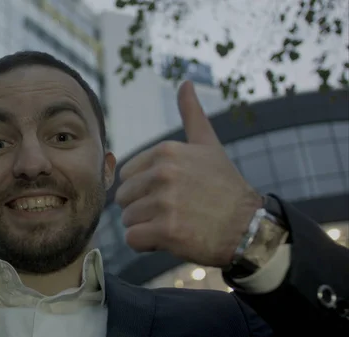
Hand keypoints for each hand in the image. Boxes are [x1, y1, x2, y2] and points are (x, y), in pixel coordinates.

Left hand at [115, 81, 261, 267]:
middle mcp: (164, 173)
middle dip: (141, 209)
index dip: (143, 190)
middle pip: (123, 198)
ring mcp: (165, 202)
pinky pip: (132, 239)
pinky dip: (145, 244)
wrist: (249, 228)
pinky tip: (168, 239)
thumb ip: (192, 114)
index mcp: (167, 151)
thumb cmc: (224, 187)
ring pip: (127, 220)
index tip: (170, 194)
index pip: (126, 176)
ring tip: (174, 224)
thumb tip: (185, 82)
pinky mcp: (167, 230)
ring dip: (145, 227)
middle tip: (172, 212)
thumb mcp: (208, 145)